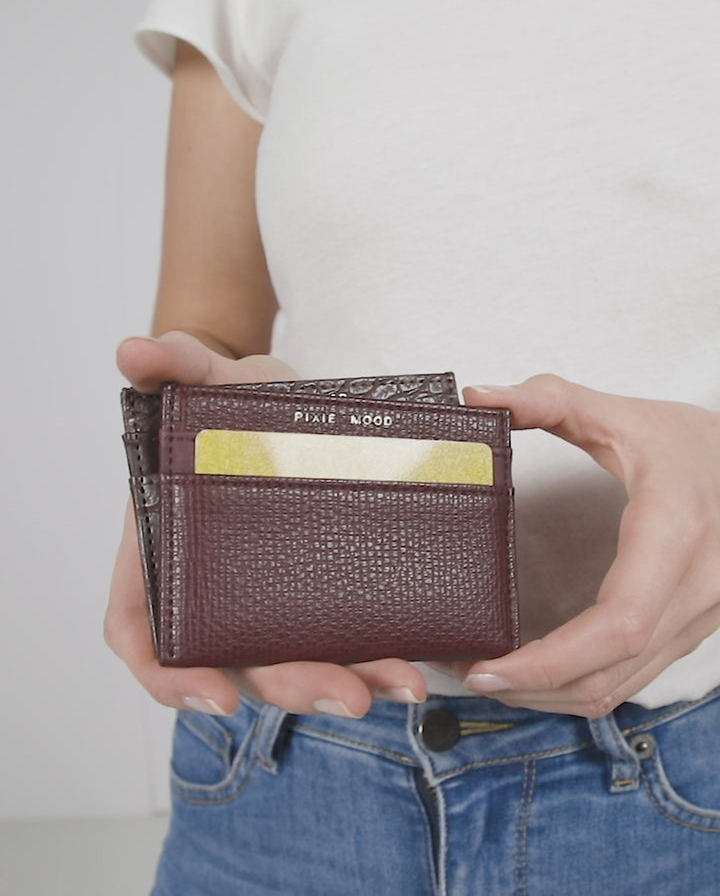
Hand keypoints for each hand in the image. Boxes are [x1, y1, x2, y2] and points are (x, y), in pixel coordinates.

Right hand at [106, 332, 426, 716]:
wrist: (286, 391)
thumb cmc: (230, 394)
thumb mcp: (208, 374)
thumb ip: (175, 362)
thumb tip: (134, 352)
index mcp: (168, 548)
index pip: (142, 633)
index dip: (171, 678)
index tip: (219, 696)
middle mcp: (215, 584)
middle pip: (238, 661)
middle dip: (291, 684)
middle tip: (351, 695)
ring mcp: (268, 592)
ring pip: (297, 658)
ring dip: (348, 680)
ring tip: (402, 683)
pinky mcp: (318, 585)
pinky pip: (341, 633)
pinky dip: (376, 651)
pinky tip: (422, 654)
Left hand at [458, 374, 719, 716]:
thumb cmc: (697, 442)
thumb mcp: (622, 413)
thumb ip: (547, 399)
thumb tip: (478, 398)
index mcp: (674, 533)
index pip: (616, 624)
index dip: (549, 660)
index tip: (487, 666)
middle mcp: (695, 590)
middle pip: (610, 674)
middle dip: (532, 688)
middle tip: (466, 676)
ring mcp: (699, 619)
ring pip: (621, 688)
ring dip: (552, 696)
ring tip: (491, 679)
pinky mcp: (690, 630)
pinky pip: (633, 678)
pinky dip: (580, 685)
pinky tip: (539, 672)